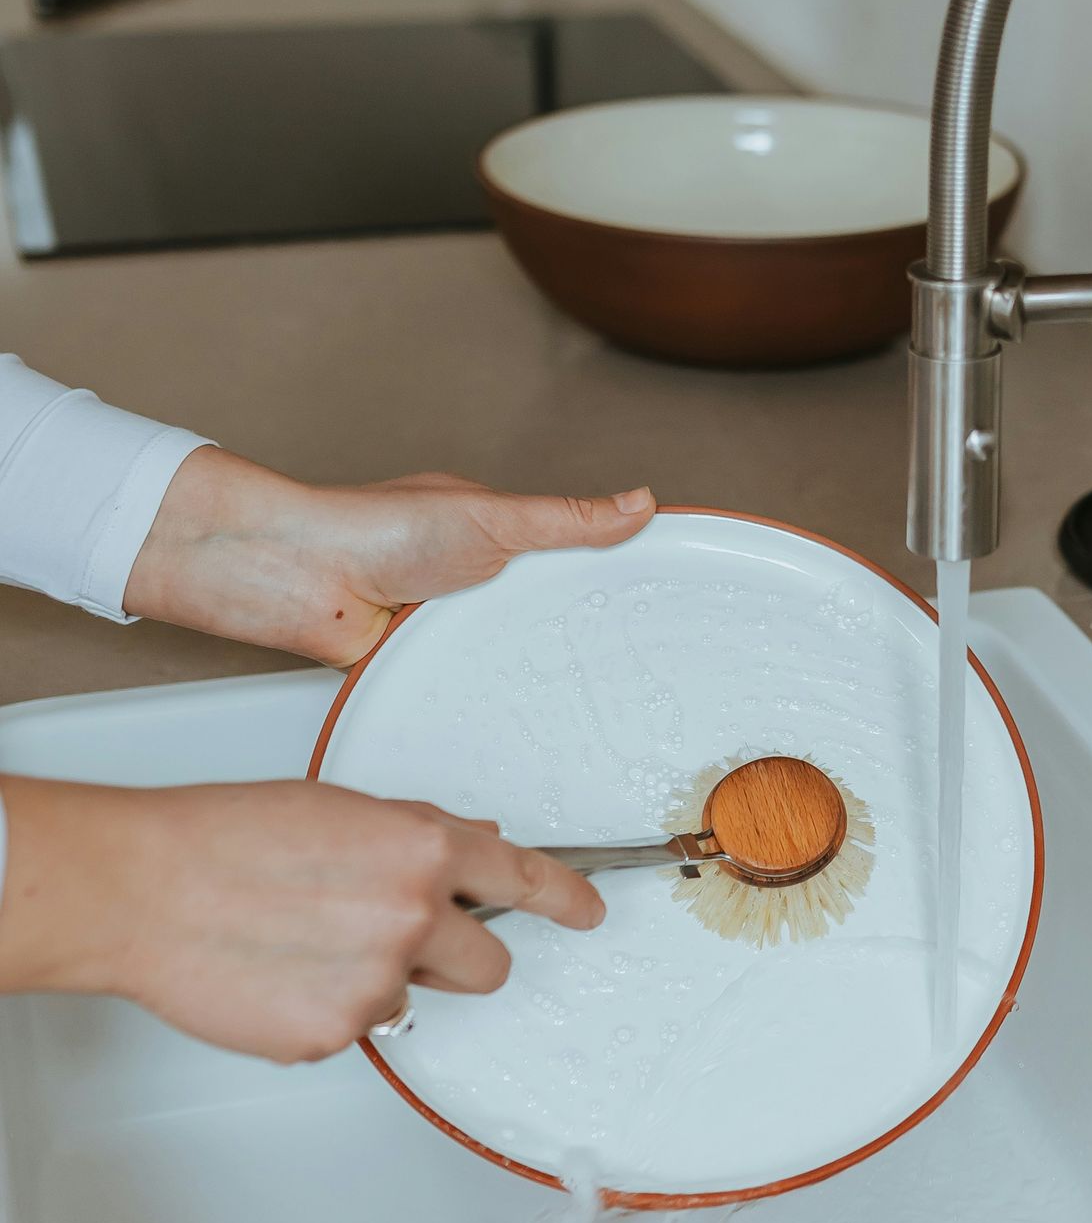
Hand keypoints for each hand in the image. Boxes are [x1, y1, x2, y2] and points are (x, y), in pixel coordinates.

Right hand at [0, 776, 605, 1063]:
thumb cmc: (224, 836)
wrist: (142, 888)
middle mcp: (414, 917)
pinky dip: (325, 1009)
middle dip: (456, 956)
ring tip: (306, 944)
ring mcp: (376, 985)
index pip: (525, 878)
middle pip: (490, 965)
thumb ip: (417, 834)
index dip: (566, 899)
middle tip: (391, 935)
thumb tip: (474, 846)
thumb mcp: (340, 809)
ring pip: (415, 999)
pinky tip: (278, 974)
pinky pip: (355, 1031)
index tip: (588, 912)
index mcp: (423, 849)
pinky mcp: (333, 1036)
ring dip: (381, 981)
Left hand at [126, 448, 654, 664]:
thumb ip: (567, 519)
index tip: (663, 604)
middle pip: (545, 618)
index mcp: (493, 538)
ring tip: (594, 705)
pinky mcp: (420, 671)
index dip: (612, 579)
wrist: (297, 579)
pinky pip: (468, 691)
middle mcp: (471, 584)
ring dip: (532, 674)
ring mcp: (445, 631)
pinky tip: (522, 721)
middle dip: (581, 640)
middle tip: (641, 671)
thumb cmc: (374, 527)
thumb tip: (640, 501)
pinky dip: (490, 702)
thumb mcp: (492, 517)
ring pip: (509, 660)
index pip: (569, 558)